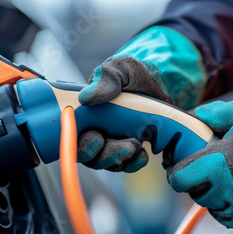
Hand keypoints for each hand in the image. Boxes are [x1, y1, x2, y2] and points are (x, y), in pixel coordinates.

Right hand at [77, 26, 205, 171]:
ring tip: (135, 146)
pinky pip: (126, 164)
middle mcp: (94, 129)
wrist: (160, 83)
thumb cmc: (133, 75)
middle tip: (126, 146)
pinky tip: (142, 154)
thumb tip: (86, 98)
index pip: (72, 136)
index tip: (97, 139)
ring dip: (120, 159)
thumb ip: (106, 80)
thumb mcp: (119, 70)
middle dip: (105, 156)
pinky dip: (133, 163)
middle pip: (90, 156)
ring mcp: (111, 141)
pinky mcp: (128, 147)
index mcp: (86, 113)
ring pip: (107, 162)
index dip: (82, 144)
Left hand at [168, 86, 232, 229]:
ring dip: (220, 200)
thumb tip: (199, 114)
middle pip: (198, 196)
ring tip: (232, 183)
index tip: (186, 167)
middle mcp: (228, 190)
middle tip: (213, 172)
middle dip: (201, 185)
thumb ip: (219, 115)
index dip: (180, 172)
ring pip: (219, 212)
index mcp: (217, 164)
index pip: (180, 179)